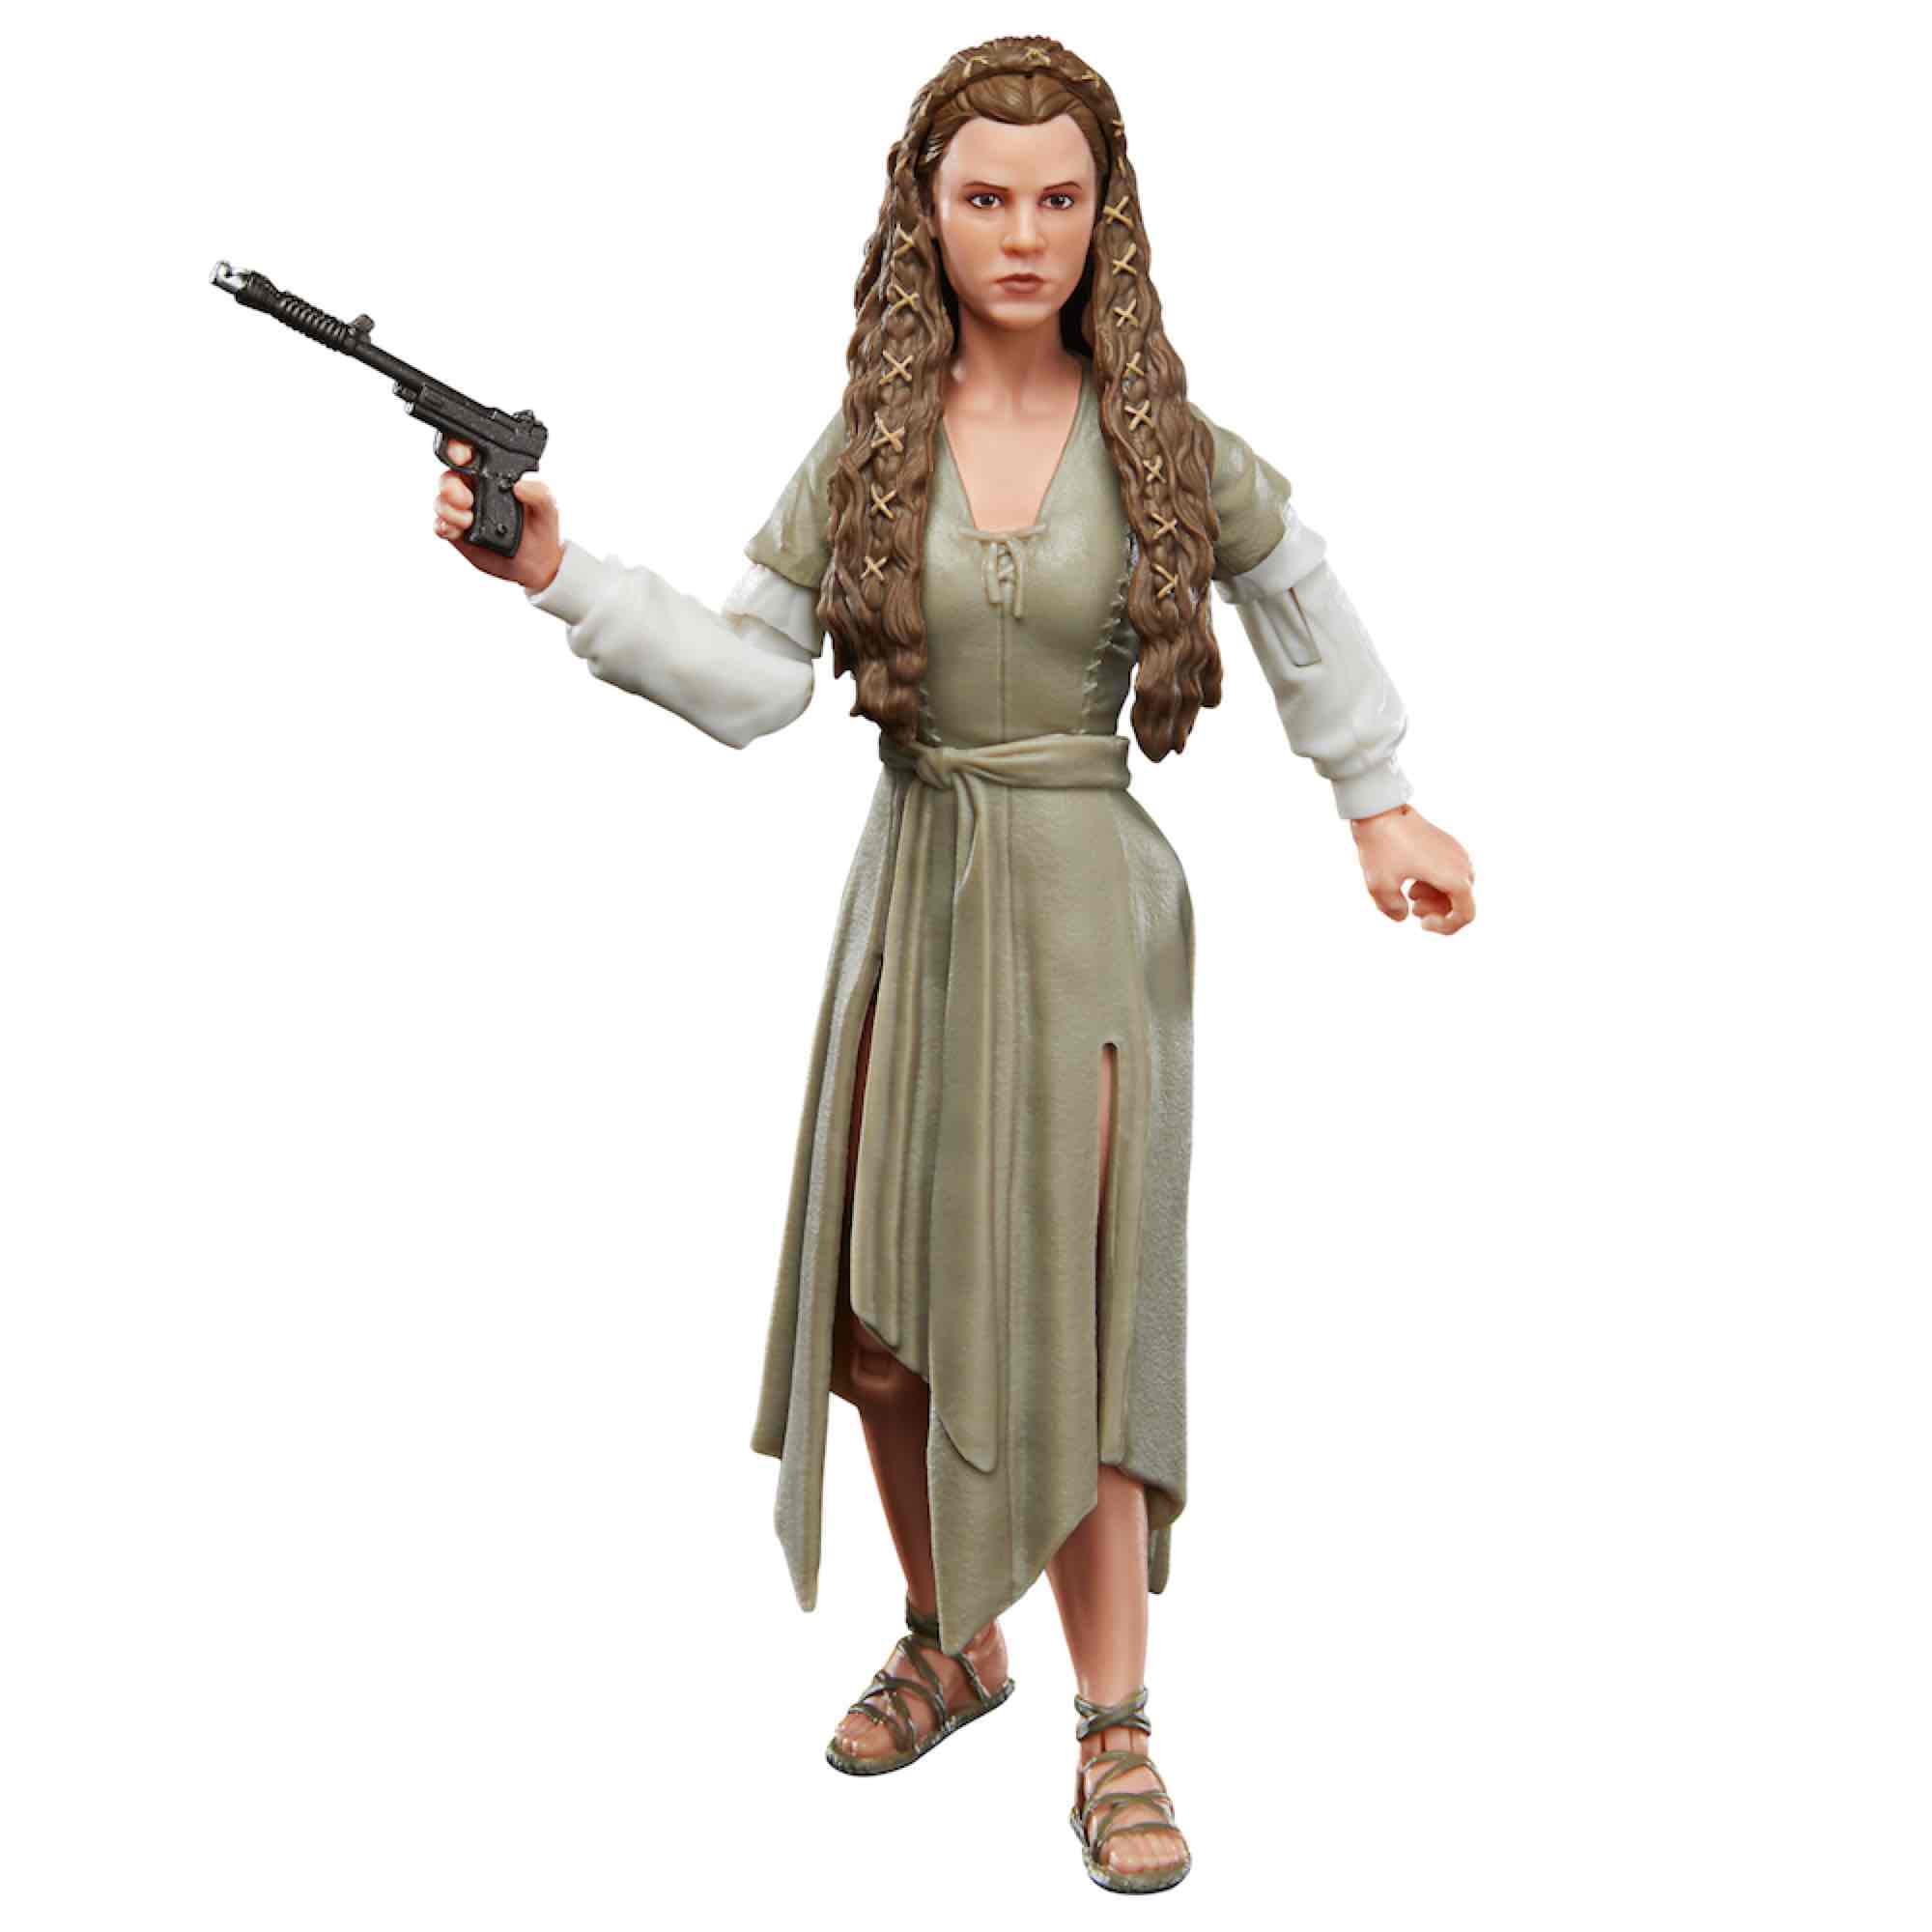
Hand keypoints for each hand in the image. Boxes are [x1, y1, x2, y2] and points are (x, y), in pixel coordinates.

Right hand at [433, 440, 563, 592]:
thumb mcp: (549, 506)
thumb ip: (540, 491)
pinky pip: (440, 524)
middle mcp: (474, 487)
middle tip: (466, 499)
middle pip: (449, 476)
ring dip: (449, 509)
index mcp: (494, 472)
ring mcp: (463, 509)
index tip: (462, 457)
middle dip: (450, 485)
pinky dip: (444, 526)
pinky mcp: (457, 531)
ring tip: (468, 520)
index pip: (470, 452)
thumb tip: (521, 485)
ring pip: (442, 500)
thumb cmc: (541, 526)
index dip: (459, 449)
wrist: (537, 563)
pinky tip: (457, 531)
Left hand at [1351, 804, 1475, 934]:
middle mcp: (1462, 864)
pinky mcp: (1447, 844)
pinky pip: (1449, 872)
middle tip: (1412, 904)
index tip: (1421, 923)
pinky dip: (1434, 882)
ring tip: (1411, 891)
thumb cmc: (1381, 847)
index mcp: (1454, 877)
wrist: (1379, 810)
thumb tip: (1405, 915)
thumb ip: (1394, 910)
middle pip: (1460, 902)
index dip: (1446, 927)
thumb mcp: (1380, 886)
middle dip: (1437, 911)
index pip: (1465, 915)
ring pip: (1455, 887)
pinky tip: (1412, 877)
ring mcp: (1456, 852)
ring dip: (1435, 897)